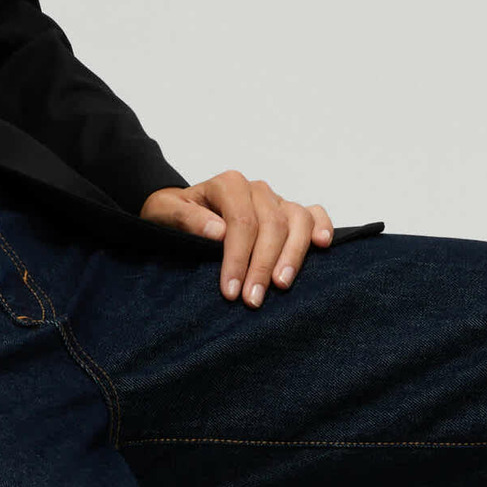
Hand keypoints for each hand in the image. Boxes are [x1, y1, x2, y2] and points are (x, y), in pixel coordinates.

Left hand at [140, 170, 333, 307]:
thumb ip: (185, 218)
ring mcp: (276, 200)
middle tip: (252, 300)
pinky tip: (321, 246)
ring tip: (282, 286)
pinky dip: (321, 226)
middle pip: (271, 225)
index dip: (238, 257)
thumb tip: (218, 231)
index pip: (241, 221)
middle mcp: (256, 189)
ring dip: (292, 256)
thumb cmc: (172, 215)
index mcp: (228, 185)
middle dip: (262, 266)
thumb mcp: (164, 213)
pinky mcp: (290, 212)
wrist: (179, 211)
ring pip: (296, 221)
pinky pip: (313, 213)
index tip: (231, 291)